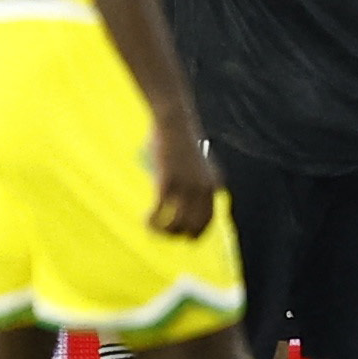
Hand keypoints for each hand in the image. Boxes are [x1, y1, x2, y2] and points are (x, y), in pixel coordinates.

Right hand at [146, 110, 220, 238]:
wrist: (174, 122)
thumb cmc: (180, 139)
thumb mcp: (195, 162)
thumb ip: (194, 180)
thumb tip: (183, 199)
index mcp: (213, 186)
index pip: (207, 220)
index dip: (194, 233)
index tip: (180, 236)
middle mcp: (203, 190)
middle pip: (193, 227)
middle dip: (177, 235)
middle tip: (162, 232)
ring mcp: (186, 187)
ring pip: (176, 224)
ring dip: (162, 232)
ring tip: (151, 227)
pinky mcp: (168, 182)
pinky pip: (160, 212)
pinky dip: (151, 221)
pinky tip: (144, 220)